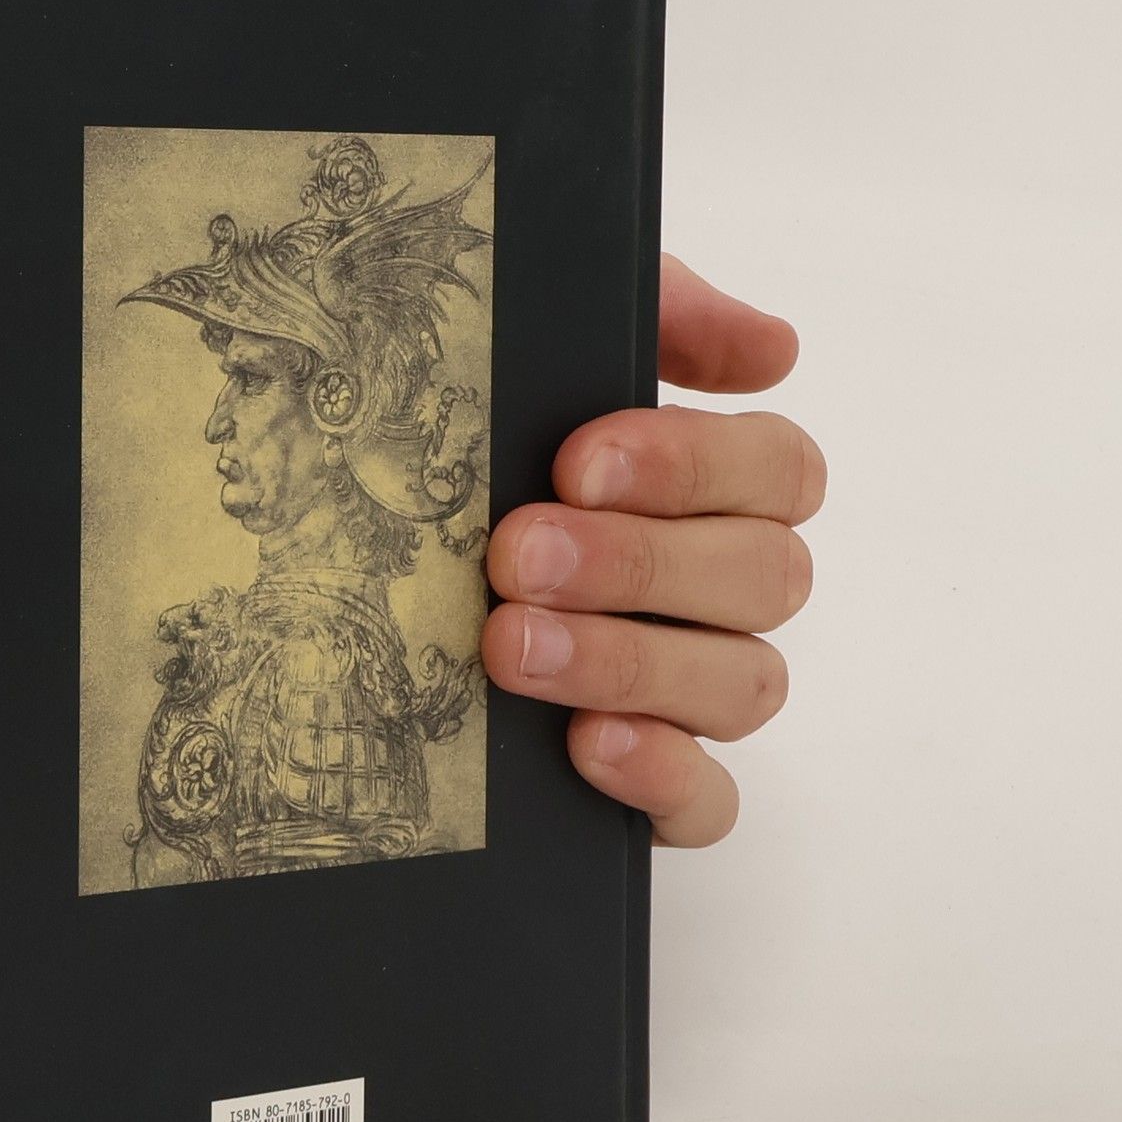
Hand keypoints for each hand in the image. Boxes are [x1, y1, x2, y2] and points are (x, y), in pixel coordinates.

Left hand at [479, 256, 823, 846]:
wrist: (340, 590)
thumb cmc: (466, 450)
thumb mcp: (541, 351)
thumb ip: (660, 317)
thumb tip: (774, 350)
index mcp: (715, 490)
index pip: (780, 473)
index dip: (695, 466)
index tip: (577, 462)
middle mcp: (719, 593)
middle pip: (765, 578)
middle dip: (637, 564)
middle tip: (515, 553)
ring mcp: (693, 694)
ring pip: (742, 687)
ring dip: (630, 661)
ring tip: (511, 646)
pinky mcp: (653, 786)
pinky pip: (710, 803)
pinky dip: (662, 776)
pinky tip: (588, 744)